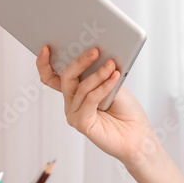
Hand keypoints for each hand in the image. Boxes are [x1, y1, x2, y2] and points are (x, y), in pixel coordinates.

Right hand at [37, 45, 156, 167]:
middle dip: (79, 62)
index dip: (46, 64)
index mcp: (76, 92)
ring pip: (80, 87)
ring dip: (98, 74)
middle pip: (66, 78)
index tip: (46, 47)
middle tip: (95, 51)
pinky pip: (89, 100)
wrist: (138, 135)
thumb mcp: (113, 84)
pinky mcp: (81, 123)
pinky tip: (114, 77)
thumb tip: (97, 53)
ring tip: (112, 65)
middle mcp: (72, 103)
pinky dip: (103, 87)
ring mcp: (74, 114)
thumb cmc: (127, 110)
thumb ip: (101, 72)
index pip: (53, 77)